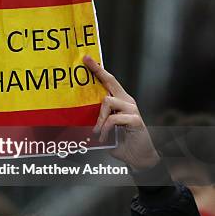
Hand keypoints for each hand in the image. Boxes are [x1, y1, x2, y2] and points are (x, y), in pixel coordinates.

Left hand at [83, 55, 158, 170]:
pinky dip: (105, 128)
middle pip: (111, 82)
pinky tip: (103, 136)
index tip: (86, 58)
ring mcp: (132, 109)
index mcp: (119, 101)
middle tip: (86, 62)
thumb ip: (97, 118)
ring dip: (99, 117)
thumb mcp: (105, 127)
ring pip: (108, 101)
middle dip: (98, 71)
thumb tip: (78, 113)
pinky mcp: (135, 119)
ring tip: (97, 131)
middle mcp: (127, 101)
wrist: (138, 157)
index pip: (108, 82)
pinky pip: (114, 118)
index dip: (98, 69)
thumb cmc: (120, 141)